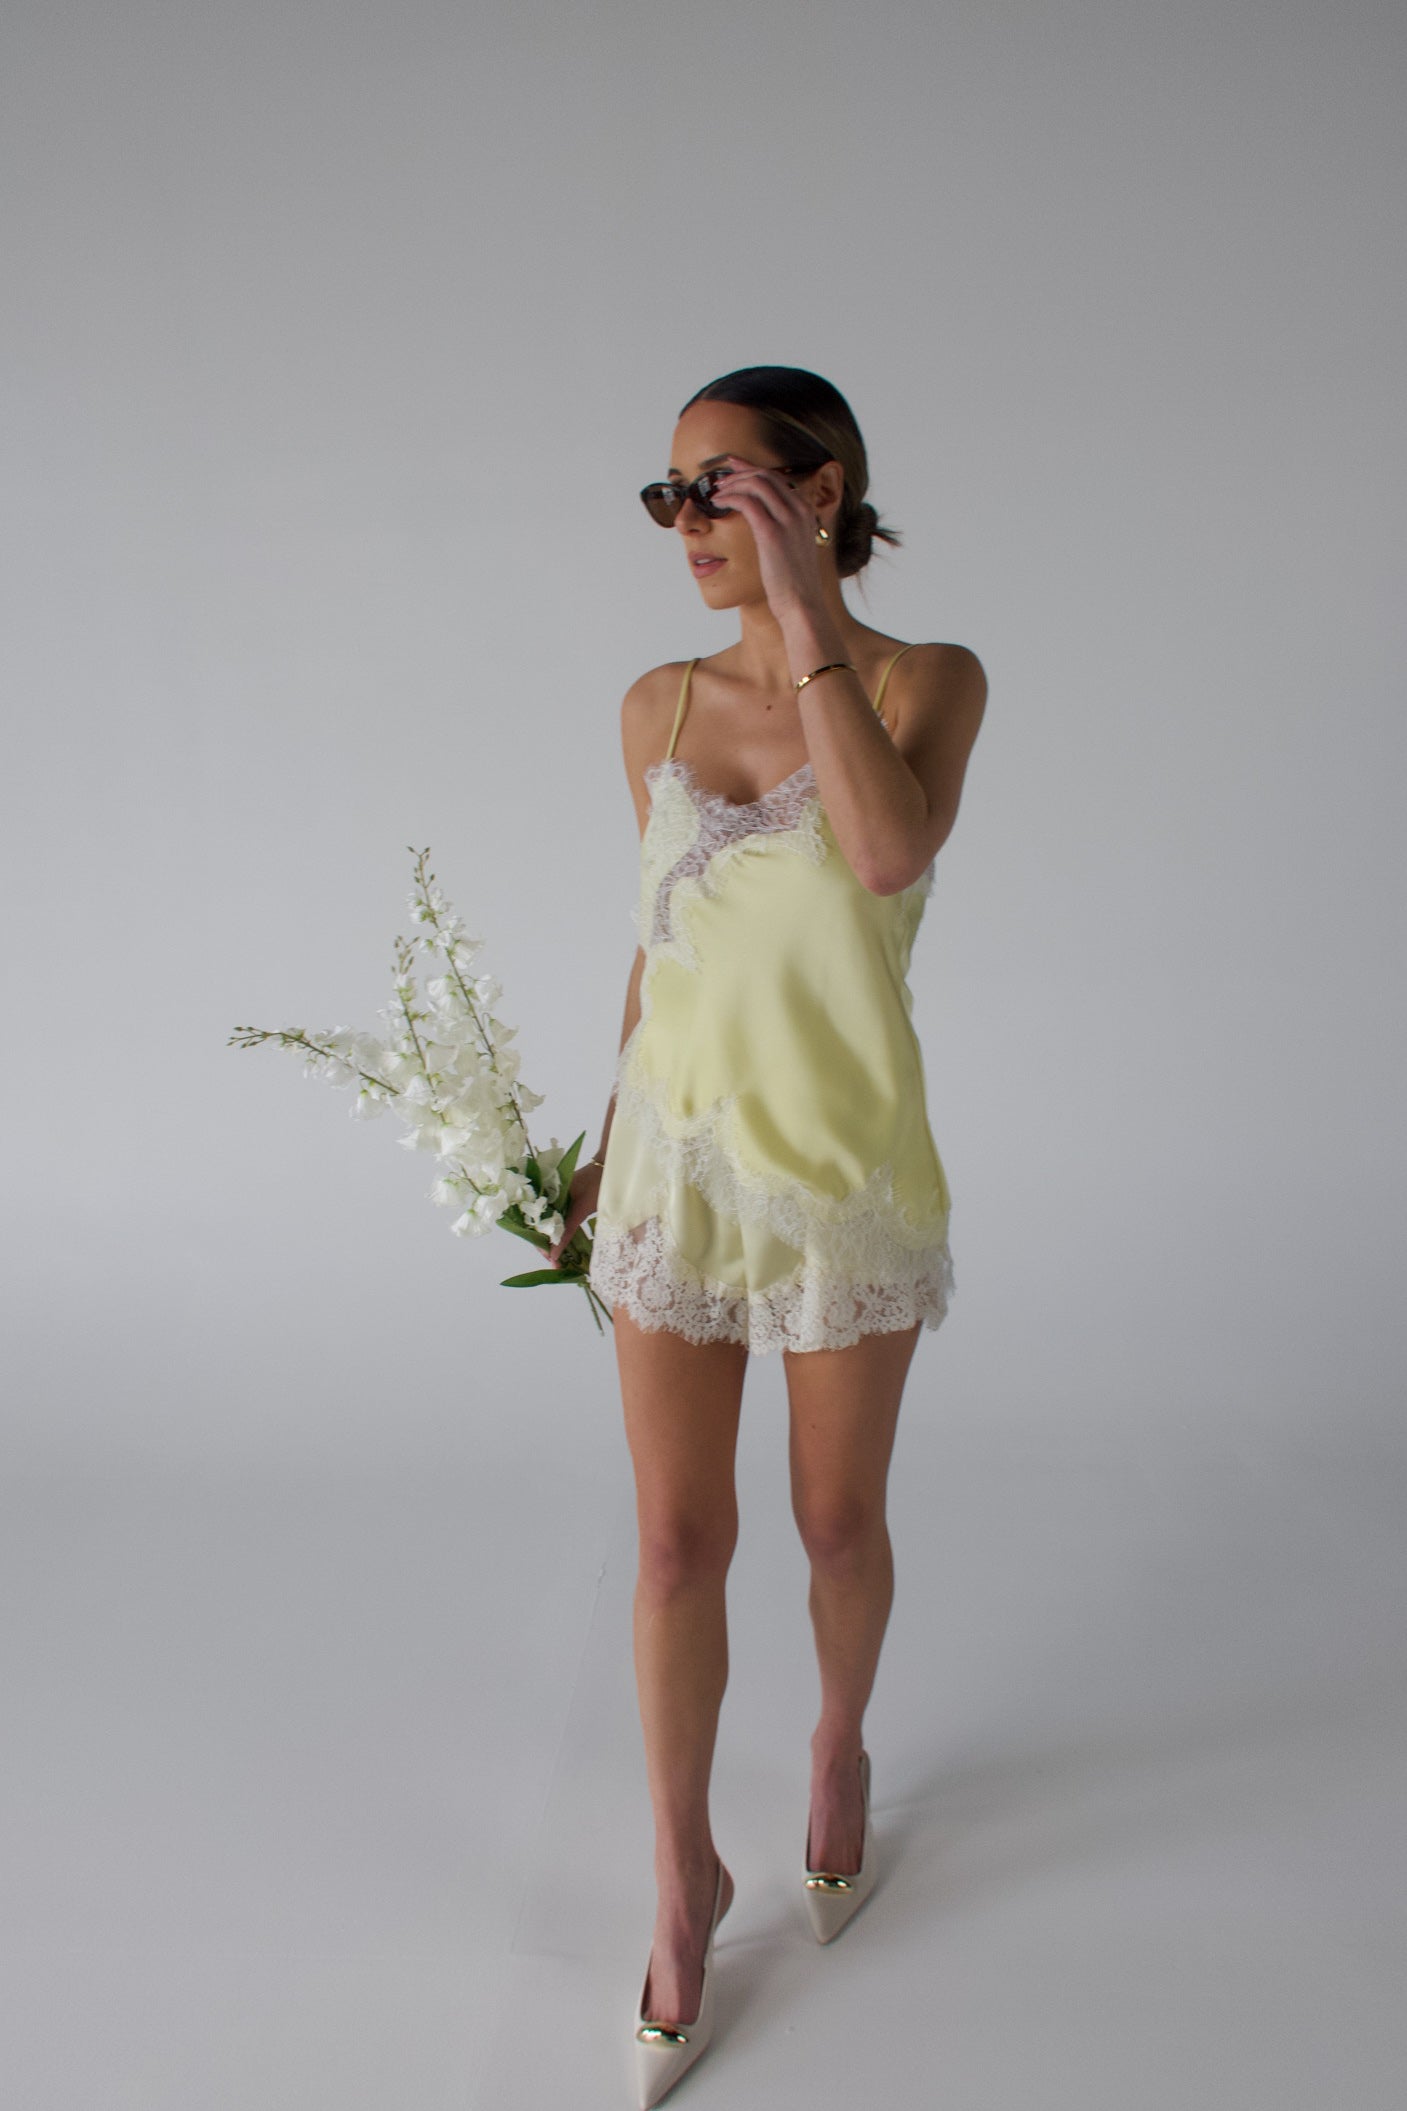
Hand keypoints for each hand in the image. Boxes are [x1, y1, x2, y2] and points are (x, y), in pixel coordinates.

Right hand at [546, 1159, 602, 1267]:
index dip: (542, 1246)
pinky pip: (557, 1218)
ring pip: (548, 1224)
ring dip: (553, 1240)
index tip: (552, 1261)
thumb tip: (554, 1254)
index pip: (536, 1226)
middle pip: (540, 1227)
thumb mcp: (582, 1210)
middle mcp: (547, 1197)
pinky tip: (564, 1242)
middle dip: (547, 1246)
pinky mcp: (564, 1199)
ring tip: (561, 1257)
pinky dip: (559, 1231)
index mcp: (546, 1196)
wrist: (610, 1164)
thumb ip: (567, 1230)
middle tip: (557, 1263)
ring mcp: (555, 1198)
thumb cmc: (598, 1183)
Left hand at [707, 454, 826, 617]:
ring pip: (756, 484)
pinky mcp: (772, 533)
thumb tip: (764, 522)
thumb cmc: (794, 582)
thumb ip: (784, 529)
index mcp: (806, 511)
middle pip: (766, 476)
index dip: (752, 468)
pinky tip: (718, 503)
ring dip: (732, 483)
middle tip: (720, 479)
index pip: (777, 478)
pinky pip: (747, 502)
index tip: (734, 465)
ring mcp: (788, 519)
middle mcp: (799, 510)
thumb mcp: (794, 548)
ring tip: (717, 492)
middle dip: (739, 472)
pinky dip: (730, 497)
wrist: (802, 604)